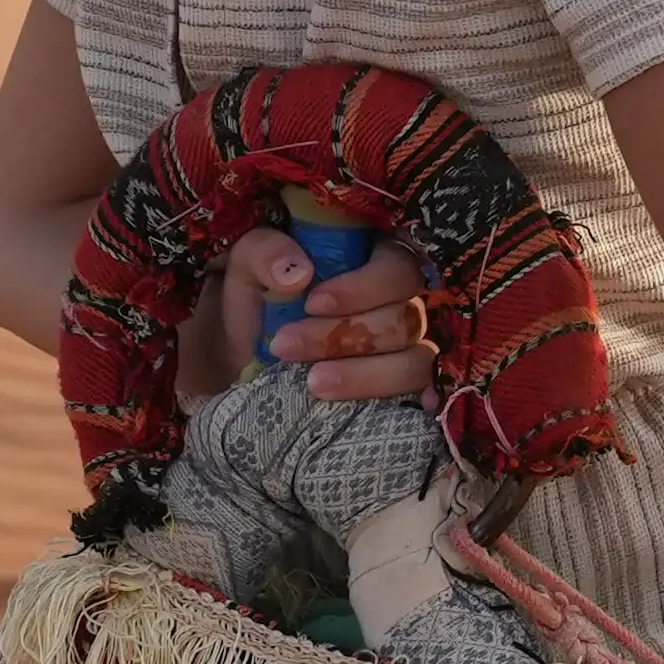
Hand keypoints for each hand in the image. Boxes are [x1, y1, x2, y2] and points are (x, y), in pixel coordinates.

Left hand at [193, 225, 438, 406]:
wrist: (239, 363)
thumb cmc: (255, 305)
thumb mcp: (247, 267)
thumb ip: (265, 252)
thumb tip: (299, 272)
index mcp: (374, 261)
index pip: (398, 267)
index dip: (365, 288)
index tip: (312, 303)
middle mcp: (401, 304)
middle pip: (406, 318)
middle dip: (346, 336)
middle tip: (286, 345)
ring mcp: (407, 350)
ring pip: (416, 361)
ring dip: (366, 374)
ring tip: (313, 383)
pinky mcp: (403, 390)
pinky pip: (424, 395)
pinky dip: (414, 400)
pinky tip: (383, 410)